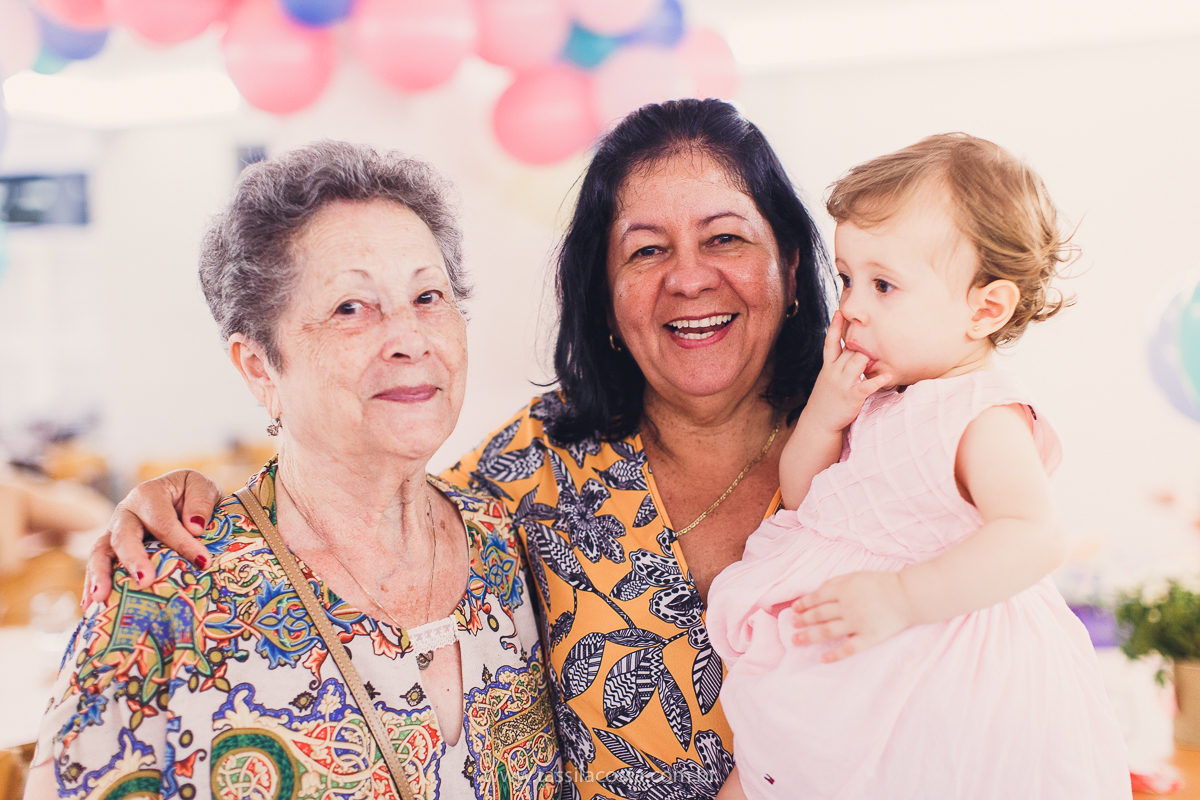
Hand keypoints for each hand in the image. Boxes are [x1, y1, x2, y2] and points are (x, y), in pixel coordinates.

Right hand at [82, 470, 221, 605]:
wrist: (182, 497)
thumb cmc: (193, 494)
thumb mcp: (202, 486)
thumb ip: (201, 500)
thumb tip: (194, 527)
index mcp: (148, 494)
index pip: (163, 522)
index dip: (182, 543)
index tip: (202, 562)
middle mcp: (126, 512)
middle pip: (124, 536)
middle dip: (133, 559)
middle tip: (145, 581)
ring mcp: (115, 531)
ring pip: (101, 552)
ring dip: (100, 575)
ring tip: (101, 597)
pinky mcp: (111, 549)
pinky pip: (98, 566)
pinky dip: (92, 584)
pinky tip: (91, 604)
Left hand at [790, 570, 913, 661]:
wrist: (907, 596)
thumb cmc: (881, 583)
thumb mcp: (855, 576)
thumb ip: (835, 583)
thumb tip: (817, 591)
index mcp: (843, 590)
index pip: (816, 598)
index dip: (804, 604)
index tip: (794, 609)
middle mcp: (846, 607)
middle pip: (819, 615)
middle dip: (803, 620)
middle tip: (792, 624)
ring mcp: (857, 624)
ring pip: (827, 632)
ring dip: (809, 636)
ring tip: (796, 640)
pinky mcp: (868, 638)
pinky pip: (848, 648)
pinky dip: (835, 655)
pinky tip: (822, 659)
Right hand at [802, 311, 891, 433]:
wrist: (819, 420)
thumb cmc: (827, 396)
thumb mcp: (827, 376)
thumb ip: (838, 363)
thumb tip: (852, 348)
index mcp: (828, 366)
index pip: (830, 342)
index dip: (835, 326)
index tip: (840, 311)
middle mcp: (834, 371)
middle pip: (850, 348)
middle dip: (862, 342)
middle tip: (875, 332)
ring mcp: (842, 383)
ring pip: (858, 361)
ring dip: (870, 357)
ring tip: (882, 353)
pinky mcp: (851, 396)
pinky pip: (866, 385)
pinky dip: (878, 381)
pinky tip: (888, 376)